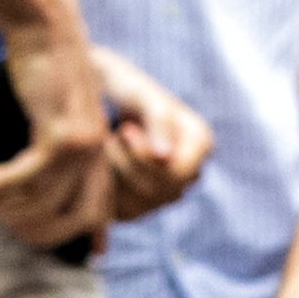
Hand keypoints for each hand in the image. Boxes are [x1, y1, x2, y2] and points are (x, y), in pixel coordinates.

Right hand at [0, 13, 117, 247]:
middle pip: (68, 222)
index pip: (94, 215)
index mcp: (102, 154)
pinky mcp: (61, 137)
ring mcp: (84, 149)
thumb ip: (52, 145)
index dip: (68, 235)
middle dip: (23, 226)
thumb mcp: (52, 112)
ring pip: (37, 203)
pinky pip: (21, 180)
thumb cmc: (42, 65)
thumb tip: (32, 175)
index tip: (38, 239)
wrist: (44, 23)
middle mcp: (100, 156)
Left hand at [96, 47, 213, 223]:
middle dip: (127, 164)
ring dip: (114, 174)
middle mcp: (189, 169)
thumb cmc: (122, 85)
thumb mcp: (140, 92)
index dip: (149, 159)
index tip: (125, 130)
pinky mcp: (142, 204)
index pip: (181, 172)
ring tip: (105, 145)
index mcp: (200, 141)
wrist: (98, 93)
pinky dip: (106, 189)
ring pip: (143, 204)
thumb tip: (165, 157)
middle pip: (162, 190)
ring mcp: (166, 190)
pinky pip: (125, 212)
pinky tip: (99, 164)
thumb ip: (158, 119)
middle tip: (109, 136)